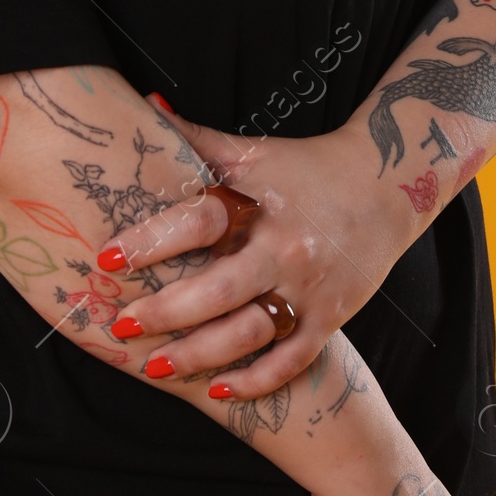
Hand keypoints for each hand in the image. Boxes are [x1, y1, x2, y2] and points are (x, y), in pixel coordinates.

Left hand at [96, 111, 413, 397]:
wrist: (388, 186)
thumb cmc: (307, 168)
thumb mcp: (253, 151)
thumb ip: (197, 137)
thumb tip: (147, 105)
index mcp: (262, 203)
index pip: (201, 221)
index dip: (152, 238)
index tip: (107, 256)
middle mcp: (286, 248)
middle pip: (220, 290)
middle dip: (166, 311)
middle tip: (120, 323)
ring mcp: (310, 289)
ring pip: (250, 333)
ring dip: (199, 354)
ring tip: (154, 366)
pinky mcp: (329, 319)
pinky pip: (291, 360)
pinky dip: (255, 380)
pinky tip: (218, 391)